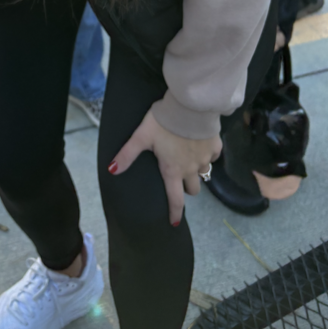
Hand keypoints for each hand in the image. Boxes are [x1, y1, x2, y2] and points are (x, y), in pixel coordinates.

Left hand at [109, 108, 221, 225]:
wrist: (190, 106)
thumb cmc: (163, 122)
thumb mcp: (141, 136)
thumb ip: (127, 154)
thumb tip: (111, 170)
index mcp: (173, 170)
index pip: (175, 199)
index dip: (175, 213)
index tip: (174, 223)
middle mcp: (191, 168)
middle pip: (193, 189)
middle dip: (186, 188)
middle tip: (178, 178)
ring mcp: (205, 158)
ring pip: (203, 172)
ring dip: (196, 170)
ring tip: (188, 159)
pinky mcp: (216, 146)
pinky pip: (212, 156)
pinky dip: (206, 154)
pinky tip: (199, 144)